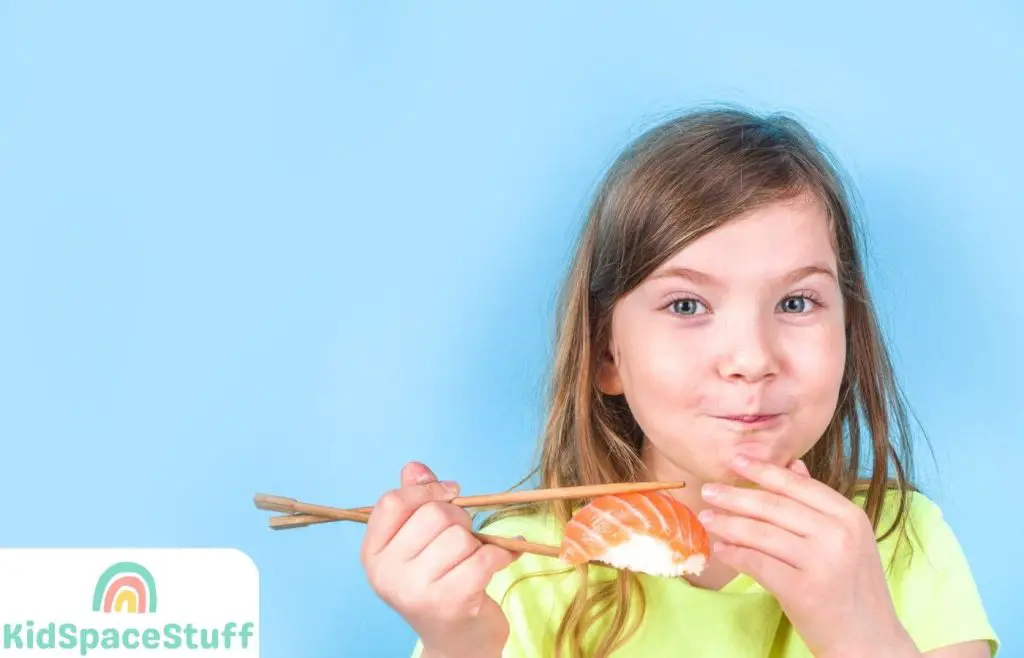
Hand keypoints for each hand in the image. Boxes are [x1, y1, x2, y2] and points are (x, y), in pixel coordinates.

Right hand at [360, 462, 519, 657]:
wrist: (458, 645)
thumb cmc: (440, 584)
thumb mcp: (419, 543)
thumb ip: (416, 502)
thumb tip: (415, 467)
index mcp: (373, 554)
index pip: (393, 501)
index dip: (426, 490)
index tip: (450, 493)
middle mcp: (387, 574)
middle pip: (433, 514)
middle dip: (459, 518)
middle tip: (464, 539)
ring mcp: (415, 591)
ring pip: (460, 536)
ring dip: (477, 542)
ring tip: (472, 560)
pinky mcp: (450, 602)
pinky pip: (484, 557)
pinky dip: (500, 555)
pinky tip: (497, 563)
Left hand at [699, 455, 916, 656]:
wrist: (870, 643)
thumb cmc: (853, 589)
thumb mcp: (848, 539)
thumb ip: (818, 503)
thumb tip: (793, 464)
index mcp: (850, 516)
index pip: (797, 485)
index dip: (763, 470)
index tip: (735, 459)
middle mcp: (838, 534)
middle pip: (774, 507)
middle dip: (736, 496)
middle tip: (708, 490)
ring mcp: (822, 562)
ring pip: (761, 533)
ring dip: (728, 524)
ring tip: (707, 518)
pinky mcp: (803, 590)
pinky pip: (757, 563)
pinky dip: (734, 554)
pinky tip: (721, 549)